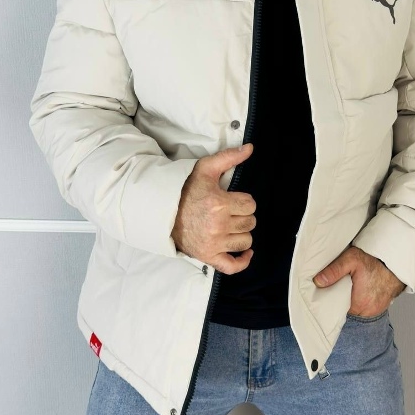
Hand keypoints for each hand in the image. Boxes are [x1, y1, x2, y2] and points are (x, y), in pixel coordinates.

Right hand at [171, 143, 256, 274]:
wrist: (164, 211)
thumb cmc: (186, 190)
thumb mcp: (205, 169)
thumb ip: (229, 157)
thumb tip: (250, 148)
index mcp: (218, 204)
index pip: (250, 204)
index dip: (244, 200)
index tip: (234, 199)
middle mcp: (218, 226)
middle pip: (250, 223)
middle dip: (243, 215)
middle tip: (230, 211)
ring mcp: (213, 244)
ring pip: (245, 241)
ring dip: (241, 233)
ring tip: (231, 226)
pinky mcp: (209, 257)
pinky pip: (233, 266)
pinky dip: (243, 261)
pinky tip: (246, 252)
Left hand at [312, 245, 405, 316]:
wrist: (394, 261)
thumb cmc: (374, 260)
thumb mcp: (351, 259)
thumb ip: (334, 271)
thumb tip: (318, 281)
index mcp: (359, 304)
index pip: (337, 313)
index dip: (330, 305)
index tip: (324, 298)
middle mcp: (368, 311)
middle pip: (346, 313)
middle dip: (338, 305)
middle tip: (333, 292)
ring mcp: (375, 311)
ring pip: (355, 312)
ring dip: (349, 304)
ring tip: (344, 292)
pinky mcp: (379, 307)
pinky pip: (364, 309)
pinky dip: (358, 303)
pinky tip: (355, 293)